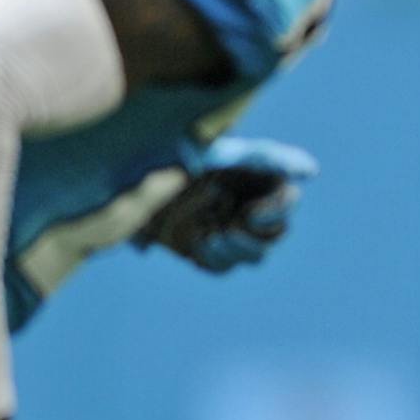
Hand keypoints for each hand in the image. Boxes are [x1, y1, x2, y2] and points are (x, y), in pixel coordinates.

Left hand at [142, 137, 315, 271]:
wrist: (107, 186)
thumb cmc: (165, 158)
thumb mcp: (215, 153)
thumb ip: (266, 158)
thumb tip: (312, 169)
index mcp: (248, 173)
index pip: (285, 197)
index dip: (278, 208)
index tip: (251, 212)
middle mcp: (240, 200)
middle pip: (276, 231)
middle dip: (257, 235)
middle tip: (231, 229)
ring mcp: (221, 225)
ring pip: (255, 254)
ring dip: (238, 250)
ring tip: (212, 238)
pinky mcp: (201, 247)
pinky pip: (224, 266)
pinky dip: (215, 259)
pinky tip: (197, 245)